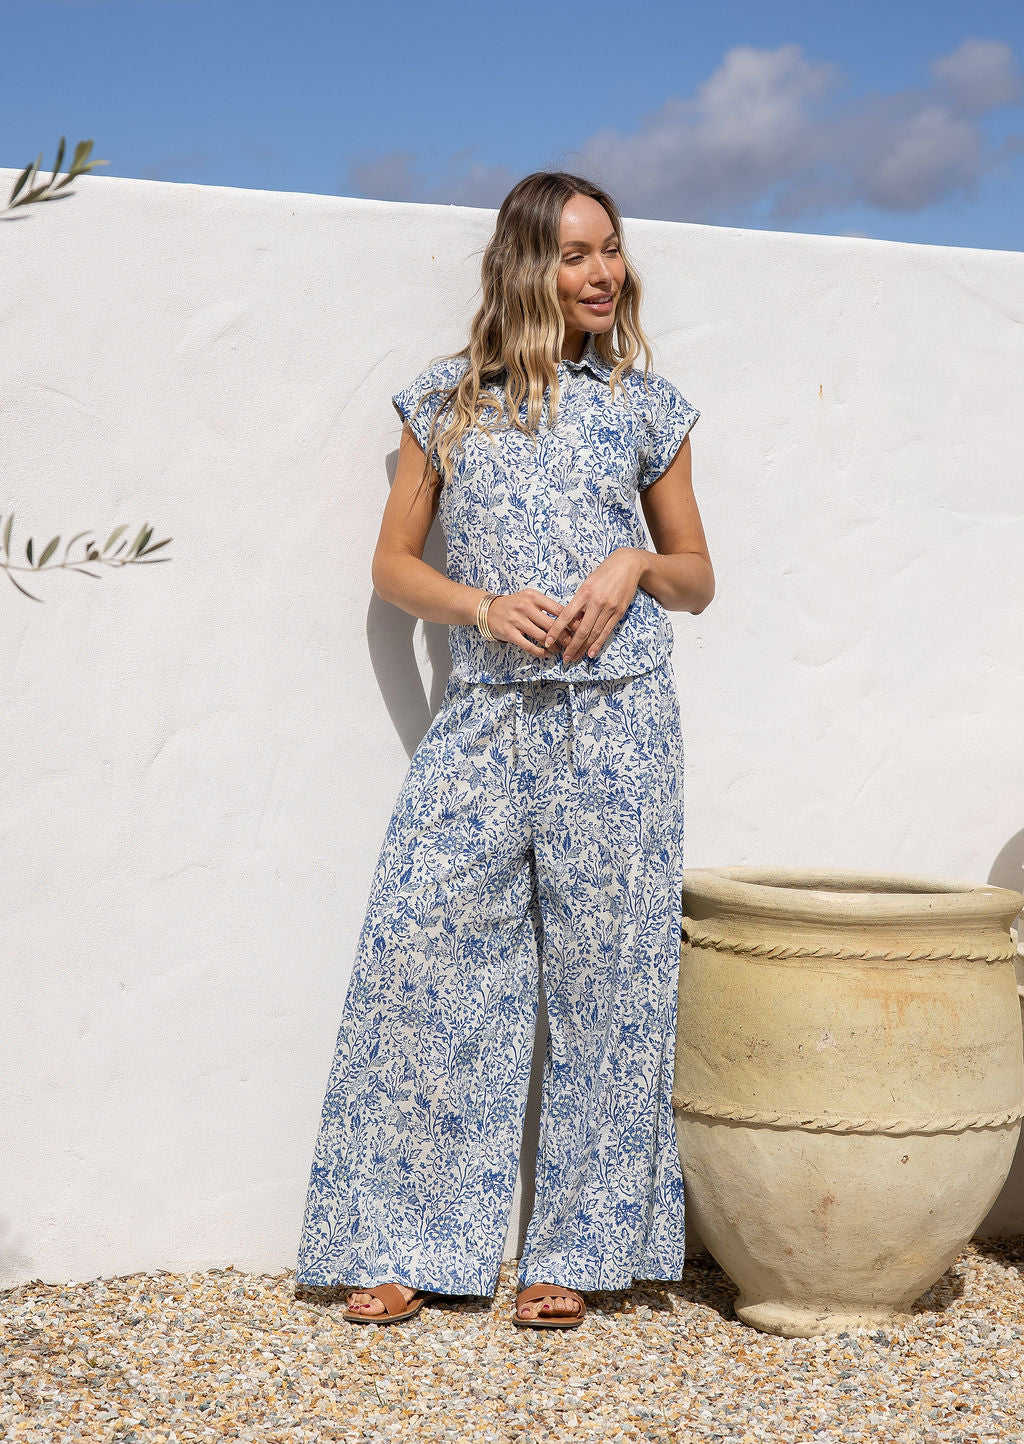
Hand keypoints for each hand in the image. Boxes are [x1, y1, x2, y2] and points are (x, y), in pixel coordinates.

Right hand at [485, 588, 580, 658]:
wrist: (488, 610)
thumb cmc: (515, 605)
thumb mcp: (530, 598)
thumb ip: (547, 606)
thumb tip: (571, 617)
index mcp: (533, 596)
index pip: (558, 609)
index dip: (572, 621)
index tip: (581, 629)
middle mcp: (525, 607)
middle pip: (552, 625)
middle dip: (566, 637)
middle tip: (573, 644)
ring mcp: (516, 620)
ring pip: (542, 637)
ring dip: (554, 646)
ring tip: (560, 650)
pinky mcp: (509, 633)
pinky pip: (529, 646)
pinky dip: (540, 652)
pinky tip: (547, 654)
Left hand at [541, 549, 644, 663]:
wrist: (628, 565)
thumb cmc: (604, 573)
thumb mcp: (587, 582)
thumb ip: (579, 601)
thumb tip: (570, 620)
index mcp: (584, 592)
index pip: (566, 615)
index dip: (556, 630)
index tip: (548, 641)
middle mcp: (596, 602)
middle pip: (581, 630)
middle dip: (571, 646)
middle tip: (564, 658)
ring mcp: (609, 608)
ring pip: (594, 633)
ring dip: (583, 648)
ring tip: (575, 658)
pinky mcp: (619, 612)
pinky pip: (606, 631)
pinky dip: (598, 644)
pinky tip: (591, 653)